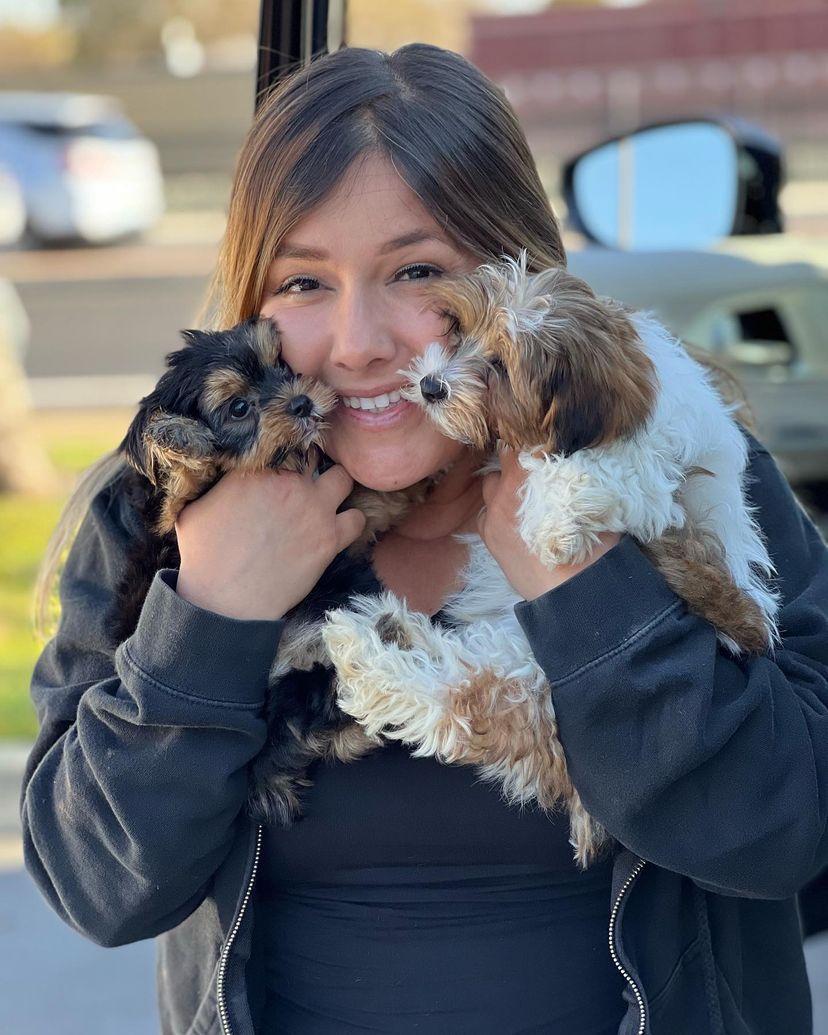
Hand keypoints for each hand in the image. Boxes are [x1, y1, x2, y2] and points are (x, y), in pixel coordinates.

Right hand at [174, 464, 365, 620]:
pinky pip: (356, 519)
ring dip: (336, 487)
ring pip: (343, 478)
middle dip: (311, 464)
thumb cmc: (204, 558)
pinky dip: (351, 521)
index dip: (285, 452)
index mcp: (256, 470)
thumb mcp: (193, 509)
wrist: (225, 601)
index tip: (285, 462)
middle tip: (306, 479)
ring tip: (328, 499)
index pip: (283, 443)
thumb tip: (212, 473)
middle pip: (316, 454)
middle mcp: (290, 482)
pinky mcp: (330, 539)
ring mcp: (314, 509)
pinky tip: (340, 527)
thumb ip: (213, 485)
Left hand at [477, 447, 620, 599]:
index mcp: (532, 474)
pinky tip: (511, 520)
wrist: (576, 589)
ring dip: (502, 485)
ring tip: (520, 496)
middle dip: (515, 460)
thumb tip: (570, 457)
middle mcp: (507, 489)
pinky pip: (483, 513)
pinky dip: (494, 512)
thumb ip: (571, 471)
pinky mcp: (489, 536)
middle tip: (530, 467)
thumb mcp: (589, 496)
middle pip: (501, 458)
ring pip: (489, 485)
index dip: (529, 438)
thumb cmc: (592, 543)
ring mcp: (494, 513)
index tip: (537, 439)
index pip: (520, 440)